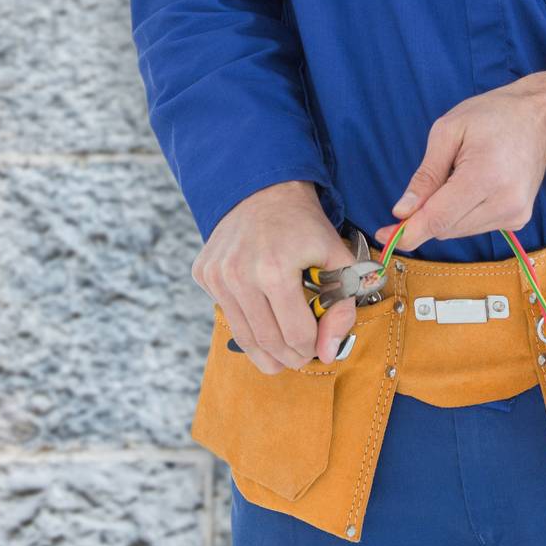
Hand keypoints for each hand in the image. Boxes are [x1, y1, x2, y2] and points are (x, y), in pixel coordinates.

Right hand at [191, 180, 358, 373]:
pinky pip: (226, 312)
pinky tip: (261, 310)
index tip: (319, 345)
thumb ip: (341, 307)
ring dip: (266, 352)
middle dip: (290, 357)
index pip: (297, 334)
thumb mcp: (336, 258)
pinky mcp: (203, 273)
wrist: (266, 189)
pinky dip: (246, 321)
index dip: (313, 347)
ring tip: (283, 352)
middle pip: (268, 342)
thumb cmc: (305, 225)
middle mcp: (239, 275)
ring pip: (243, 336)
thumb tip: (328, 353)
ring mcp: (217, 275)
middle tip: (302, 355)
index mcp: (275, 270)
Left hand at [374, 77, 545, 254]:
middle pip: (446, 228)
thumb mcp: (448, 131)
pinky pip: (474, 227)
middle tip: (422, 189)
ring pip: (458, 231)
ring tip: (458, 176)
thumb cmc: (493, 115)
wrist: (539, 118)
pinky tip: (472, 186)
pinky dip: (462, 213)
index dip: (408, 231)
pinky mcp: (518, 220)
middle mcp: (505, 203)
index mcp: (485, 177)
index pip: (439, 219)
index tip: (385, 236)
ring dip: (445, 214)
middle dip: (425, 216)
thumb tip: (402, 212)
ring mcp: (515, 215)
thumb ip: (425, 175)